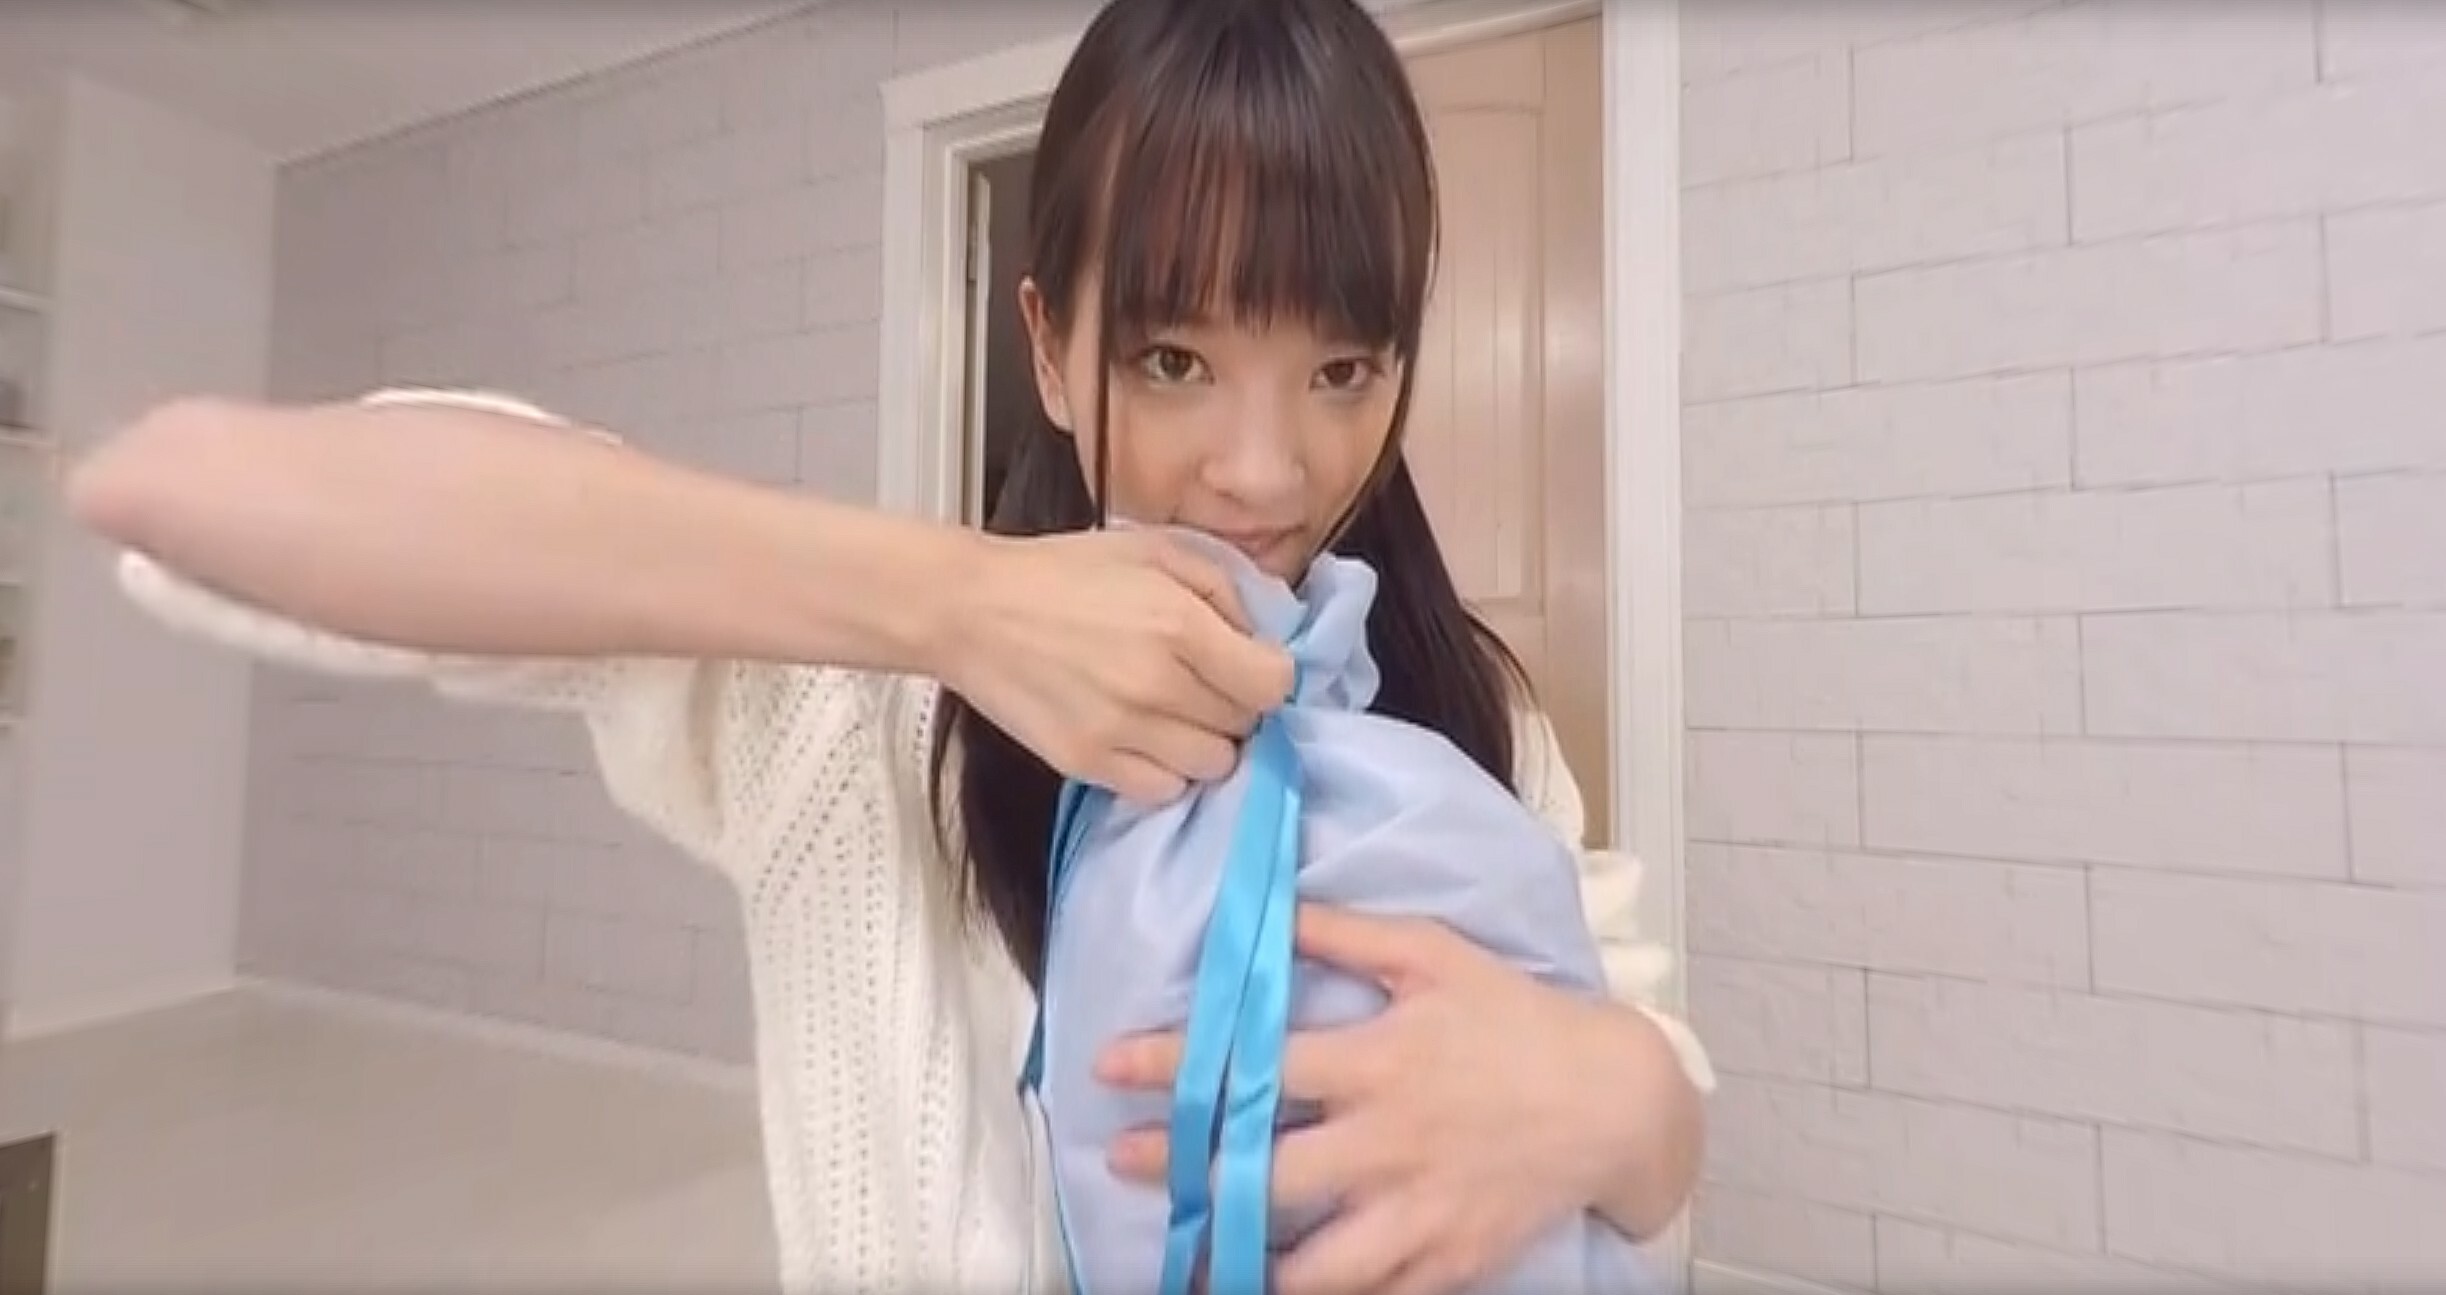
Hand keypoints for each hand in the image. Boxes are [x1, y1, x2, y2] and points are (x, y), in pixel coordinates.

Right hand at [933, 528, 1294, 802]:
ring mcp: (1123, 732)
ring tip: (1174, 712)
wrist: (971, 610)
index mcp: (1181, 626)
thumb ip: (1224, 587)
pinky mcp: (1089, 764)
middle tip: (1202, 680)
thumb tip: (1268, 634)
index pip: (1274, 684)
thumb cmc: (1063, 572)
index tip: (1247, 662)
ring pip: (1214, 765)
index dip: (1268, 673)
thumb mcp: (1154, 550)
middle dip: (1235, 703)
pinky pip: (1164, 791)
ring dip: (1206, 741)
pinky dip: (1166, 770)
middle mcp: (1160, 686)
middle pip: (1247, 725)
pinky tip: (1146, 738)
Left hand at [1096, 905, 1681, 1294]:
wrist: (1613, 1102)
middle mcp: (1388, 1143)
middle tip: (1125, 1162)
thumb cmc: (1517, 1019)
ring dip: (1240, 1263)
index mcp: (1378, 1061)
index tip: (1110, 1067)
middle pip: (1264, 1170)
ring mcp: (1416, 1211)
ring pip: (1311, 1264)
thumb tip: (1269, 909)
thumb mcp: (1436, 956)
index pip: (1256, 1065)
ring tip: (1190, 1260)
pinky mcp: (1446, 1261)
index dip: (1174, 1066)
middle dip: (1183, 1169)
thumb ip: (1346, 934)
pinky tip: (1275, 1289)